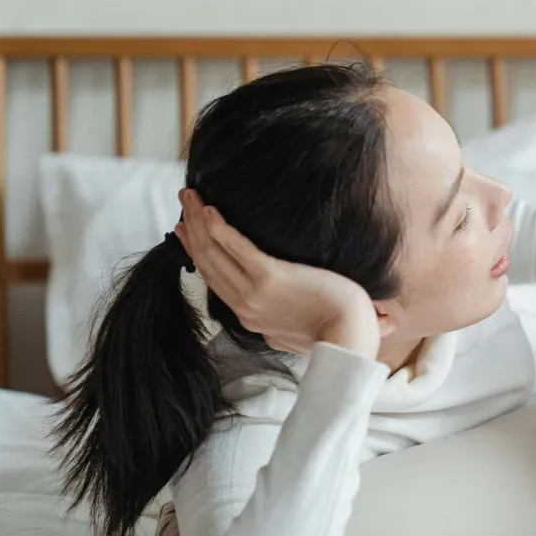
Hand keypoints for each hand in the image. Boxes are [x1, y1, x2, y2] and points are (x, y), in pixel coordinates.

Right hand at [175, 188, 380, 360]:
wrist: (350, 339)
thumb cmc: (333, 334)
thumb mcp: (291, 337)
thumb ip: (275, 328)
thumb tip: (271, 329)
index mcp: (248, 317)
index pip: (212, 278)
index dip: (196, 250)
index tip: (186, 229)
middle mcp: (244, 306)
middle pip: (207, 260)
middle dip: (191, 227)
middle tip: (185, 200)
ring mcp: (254, 293)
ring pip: (214, 251)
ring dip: (198, 220)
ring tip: (190, 195)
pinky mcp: (271, 278)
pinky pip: (237, 248)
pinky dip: (221, 229)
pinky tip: (211, 211)